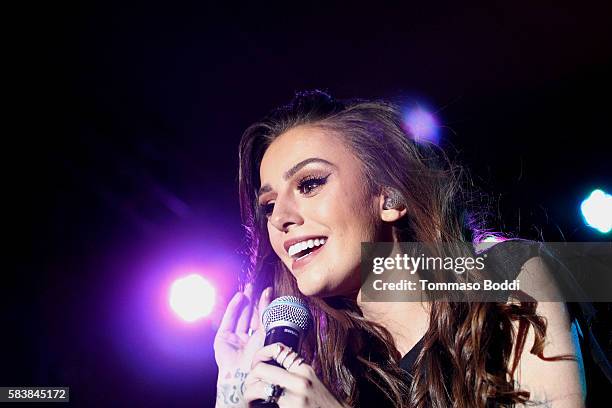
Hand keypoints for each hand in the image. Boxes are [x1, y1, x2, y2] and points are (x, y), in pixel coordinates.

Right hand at [214, 284, 272, 406]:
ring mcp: (234, 339)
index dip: (264, 304)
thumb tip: (271, 296)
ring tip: (248, 288)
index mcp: (259, 341)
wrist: (246, 375)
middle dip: (252, 300)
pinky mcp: (222, 338)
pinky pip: (228, 320)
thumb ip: (267, 315)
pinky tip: (239, 297)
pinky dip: (233, 308)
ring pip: (239, 315)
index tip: (268, 290)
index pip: (261, 318)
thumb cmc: (261, 359)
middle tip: (254, 285)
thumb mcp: (267, 333)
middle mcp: (246, 339)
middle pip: (249, 315)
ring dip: (243, 301)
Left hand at [244, 343, 346, 407]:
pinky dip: (257, 405)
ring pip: (258, 388)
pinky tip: (258, 406)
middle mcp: (299, 380)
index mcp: (304, 369)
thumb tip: (274, 367)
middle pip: (261, 369)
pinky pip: (265, 404)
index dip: (261, 356)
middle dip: (250, 378)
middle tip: (249, 386)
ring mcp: (294, 397)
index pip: (277, 351)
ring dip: (249, 394)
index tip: (256, 365)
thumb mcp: (312, 380)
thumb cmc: (322, 401)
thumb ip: (296, 372)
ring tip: (250, 399)